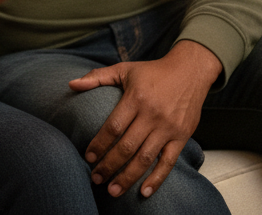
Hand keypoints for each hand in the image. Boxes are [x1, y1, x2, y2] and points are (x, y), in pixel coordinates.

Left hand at [69, 40, 220, 198]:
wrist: (190, 70)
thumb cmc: (153, 72)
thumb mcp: (124, 70)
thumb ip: (97, 77)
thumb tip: (71, 84)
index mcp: (136, 98)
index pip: (113, 127)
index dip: (99, 144)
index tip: (88, 157)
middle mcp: (152, 115)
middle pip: (127, 147)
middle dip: (109, 166)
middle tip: (96, 178)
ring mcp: (168, 128)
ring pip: (145, 158)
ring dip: (128, 177)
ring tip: (113, 191)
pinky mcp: (181, 136)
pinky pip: (168, 162)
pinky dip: (157, 179)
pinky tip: (143, 192)